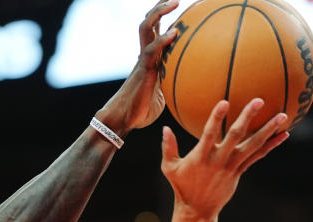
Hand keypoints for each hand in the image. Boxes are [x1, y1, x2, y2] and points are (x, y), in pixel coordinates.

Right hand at [96, 0, 180, 133]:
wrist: (122, 119)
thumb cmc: (140, 111)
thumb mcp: (162, 95)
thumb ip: (172, 84)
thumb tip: (190, 87)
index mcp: (149, 58)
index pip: (153, 30)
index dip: (161, 14)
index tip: (172, 3)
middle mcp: (144, 55)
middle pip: (148, 22)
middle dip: (160, 6)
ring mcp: (143, 60)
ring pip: (147, 29)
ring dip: (160, 13)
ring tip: (175, 2)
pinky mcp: (143, 70)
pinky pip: (152, 51)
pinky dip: (162, 40)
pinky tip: (174, 33)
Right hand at [161, 98, 288, 216]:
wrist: (197, 209)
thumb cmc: (182, 186)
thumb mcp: (169, 168)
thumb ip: (168, 147)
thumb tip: (164, 128)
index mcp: (201, 156)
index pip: (209, 134)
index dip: (216, 118)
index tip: (225, 102)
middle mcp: (219, 160)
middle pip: (236, 136)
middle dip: (247, 117)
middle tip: (259, 100)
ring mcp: (231, 166)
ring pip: (253, 146)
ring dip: (268, 130)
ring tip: (282, 116)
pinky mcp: (239, 172)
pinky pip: (257, 156)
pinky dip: (271, 146)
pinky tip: (284, 135)